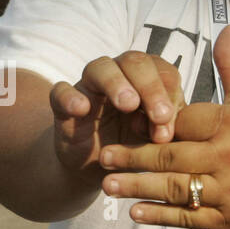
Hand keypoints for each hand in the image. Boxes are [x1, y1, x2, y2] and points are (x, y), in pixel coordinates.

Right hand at [50, 51, 182, 174]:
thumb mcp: (155, 139)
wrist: (97, 166)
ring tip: (128, 105)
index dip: (169, 93)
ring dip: (116, 83)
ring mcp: (89, 87)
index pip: (163, 71)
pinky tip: (82, 109)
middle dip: (150, 86)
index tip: (168, 123)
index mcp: (147, 79)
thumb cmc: (133, 145)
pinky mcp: (63, 104)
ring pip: (100, 67)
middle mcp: (118, 74)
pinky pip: (61, 91)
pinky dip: (70, 97)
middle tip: (159, 115)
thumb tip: (168, 129)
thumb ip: (167, 129)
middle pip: (134, 61)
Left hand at [98, 25, 229, 228]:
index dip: (153, 123)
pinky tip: (135, 212)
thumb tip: (228, 27)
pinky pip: (188, 217)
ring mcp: (227, 190)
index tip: (125, 123)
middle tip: (104, 156)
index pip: (182, 122)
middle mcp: (228, 157)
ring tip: (108, 185)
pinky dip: (160, 215)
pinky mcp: (227, 218)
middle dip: (134, 157)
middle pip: (171, 156)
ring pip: (175, 188)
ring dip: (138, 187)